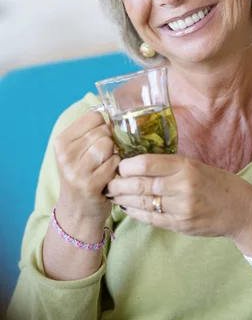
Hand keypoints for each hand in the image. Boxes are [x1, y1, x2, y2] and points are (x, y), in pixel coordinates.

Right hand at [53, 110, 119, 224]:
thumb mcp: (78, 150)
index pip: (94, 117)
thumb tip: (116, 114)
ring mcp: (75, 170)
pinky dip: (115, 168)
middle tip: (103, 157)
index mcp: (61, 141)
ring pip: (108, 145)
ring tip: (105, 165)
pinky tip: (108, 176)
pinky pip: (113, 163)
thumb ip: (92, 131)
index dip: (104, 126)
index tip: (100, 139)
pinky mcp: (89, 184)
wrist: (77, 212)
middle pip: (103, 131)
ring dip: (113, 155)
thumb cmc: (82, 175)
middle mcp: (65, 155)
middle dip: (110, 142)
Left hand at [106, 154, 251, 239]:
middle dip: (119, 184)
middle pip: (140, 184)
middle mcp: (182, 186)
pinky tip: (127, 208)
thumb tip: (135, 162)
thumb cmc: (214, 182)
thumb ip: (168, 165)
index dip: (126, 165)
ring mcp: (181, 207)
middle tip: (107, 182)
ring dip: (123, 199)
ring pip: (143, 202)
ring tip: (112, 194)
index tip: (117, 164)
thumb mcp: (194, 165)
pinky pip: (151, 219)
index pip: (146, 163)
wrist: (238, 208)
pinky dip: (136, 213)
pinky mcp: (181, 225)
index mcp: (184, 166)